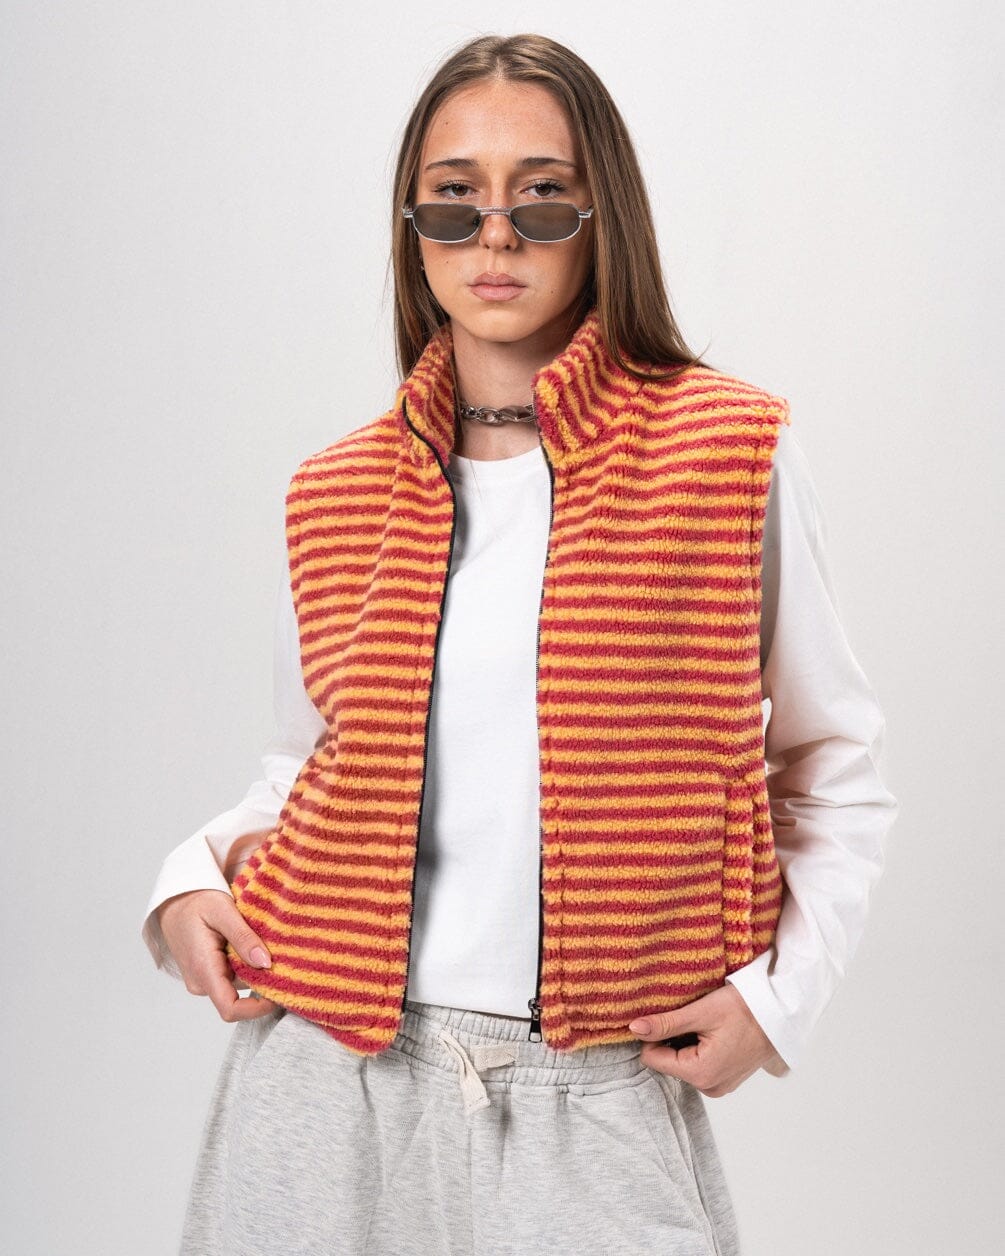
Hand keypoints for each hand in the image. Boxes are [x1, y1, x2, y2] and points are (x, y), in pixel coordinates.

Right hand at [156, 889, 279, 1022]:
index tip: (281, 991)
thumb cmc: (195, 901)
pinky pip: (234, 976)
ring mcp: (204, 980)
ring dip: (257, 970)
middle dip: (264, 982)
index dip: (258, 1008)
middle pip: (241, 996)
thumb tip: (266, 963)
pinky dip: (248, 964)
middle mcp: (202, 982)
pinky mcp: (209, 974)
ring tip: (267, 944)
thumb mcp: (222, 911)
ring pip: (240, 985)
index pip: (230, 1008)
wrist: (175, 900)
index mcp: (203, 969)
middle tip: (284, 957)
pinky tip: (255, 946)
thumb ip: (243, 937)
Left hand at [628, 984, 783, 1097]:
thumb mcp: (702, 1012)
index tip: (670, 1015)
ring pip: (682, 1062)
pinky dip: (698, 1047)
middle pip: (667, 1062)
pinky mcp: (726, 1079)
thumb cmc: (745, 1008)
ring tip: (706, 1024)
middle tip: (693, 1018)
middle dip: (672, 1038)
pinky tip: (714, 1031)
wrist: (782, 1012)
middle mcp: (710, 1088)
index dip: (654, 1035)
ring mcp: (719, 1086)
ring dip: (686, 1042)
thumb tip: (633, 1028)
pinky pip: (699, 1065)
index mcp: (701, 1074)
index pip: (652, 1059)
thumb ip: (665, 1024)